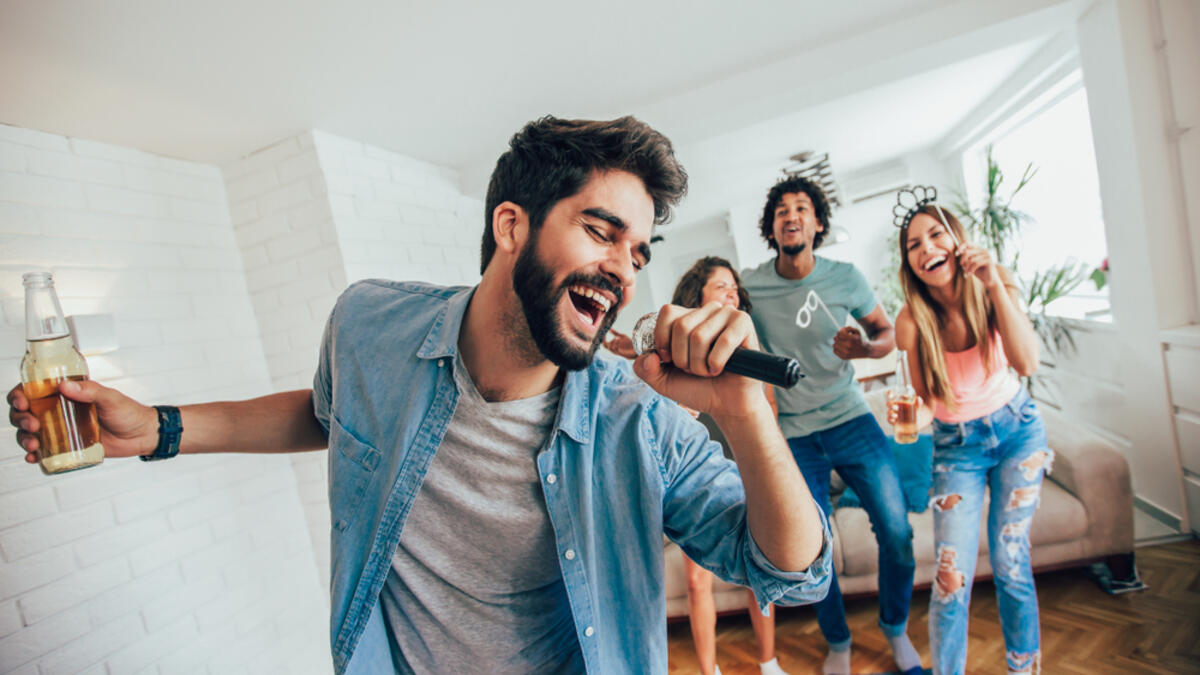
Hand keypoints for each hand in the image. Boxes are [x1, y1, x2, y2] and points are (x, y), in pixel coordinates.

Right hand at [9, 380, 158, 463]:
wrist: (142, 435)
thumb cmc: (128, 412)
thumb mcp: (110, 398)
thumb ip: (90, 391)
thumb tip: (66, 385)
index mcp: (67, 393)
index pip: (34, 390)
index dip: (20, 394)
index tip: (22, 402)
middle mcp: (59, 409)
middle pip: (26, 412)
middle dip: (20, 418)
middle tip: (33, 425)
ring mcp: (62, 429)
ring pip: (31, 432)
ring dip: (24, 438)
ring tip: (33, 445)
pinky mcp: (68, 446)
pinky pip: (44, 450)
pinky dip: (34, 455)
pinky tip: (34, 458)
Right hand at [603, 328, 636, 359]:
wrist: (636, 349)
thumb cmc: (629, 343)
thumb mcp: (622, 336)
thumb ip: (616, 333)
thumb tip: (610, 329)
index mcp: (613, 345)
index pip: (605, 342)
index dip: (603, 337)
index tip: (604, 332)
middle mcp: (613, 348)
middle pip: (605, 346)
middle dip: (604, 340)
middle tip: (606, 335)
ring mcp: (616, 351)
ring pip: (609, 347)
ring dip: (612, 342)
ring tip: (616, 338)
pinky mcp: (620, 353)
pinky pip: (615, 349)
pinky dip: (616, 344)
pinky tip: (618, 339)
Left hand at [631, 302, 766, 418]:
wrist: (726, 405)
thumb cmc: (698, 388)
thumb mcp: (662, 381)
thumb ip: (645, 369)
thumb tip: (648, 357)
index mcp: (687, 317)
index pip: (667, 313)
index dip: (664, 340)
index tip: (670, 360)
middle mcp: (706, 311)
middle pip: (681, 326)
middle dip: (683, 359)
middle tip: (695, 369)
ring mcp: (727, 314)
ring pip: (699, 336)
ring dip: (700, 364)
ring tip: (708, 370)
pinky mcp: (744, 323)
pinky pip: (724, 341)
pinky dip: (717, 363)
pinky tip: (721, 368)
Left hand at [832, 326, 868, 359]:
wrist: (864, 351)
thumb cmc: (858, 340)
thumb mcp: (856, 331)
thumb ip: (848, 328)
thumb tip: (840, 330)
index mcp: (852, 339)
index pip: (839, 334)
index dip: (840, 332)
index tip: (843, 333)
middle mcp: (849, 346)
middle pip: (836, 339)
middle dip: (838, 337)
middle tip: (843, 338)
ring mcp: (846, 353)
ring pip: (834, 345)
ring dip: (837, 343)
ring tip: (841, 342)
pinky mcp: (844, 357)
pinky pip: (834, 351)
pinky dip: (837, 348)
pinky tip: (842, 348)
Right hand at [885, 390, 922, 424]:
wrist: (918, 422)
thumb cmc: (916, 412)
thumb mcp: (918, 407)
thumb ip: (919, 402)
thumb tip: (918, 398)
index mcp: (899, 401)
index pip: (891, 395)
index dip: (890, 393)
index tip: (892, 396)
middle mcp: (895, 407)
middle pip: (889, 404)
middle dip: (891, 405)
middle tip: (897, 408)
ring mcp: (894, 414)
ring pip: (889, 412)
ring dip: (891, 413)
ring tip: (896, 416)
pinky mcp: (894, 421)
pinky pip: (889, 420)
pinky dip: (890, 420)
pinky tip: (894, 420)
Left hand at [956, 243, 999, 287]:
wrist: (989, 280)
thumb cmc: (979, 272)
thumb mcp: (969, 264)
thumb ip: (965, 258)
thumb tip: (958, 252)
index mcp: (978, 249)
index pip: (967, 242)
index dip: (960, 247)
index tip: (956, 254)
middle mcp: (983, 250)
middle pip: (967, 251)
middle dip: (962, 260)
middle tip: (962, 266)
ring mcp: (987, 255)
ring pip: (971, 259)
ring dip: (966, 268)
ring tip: (966, 273)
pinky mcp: (989, 261)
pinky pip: (976, 264)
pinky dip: (971, 270)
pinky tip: (968, 275)